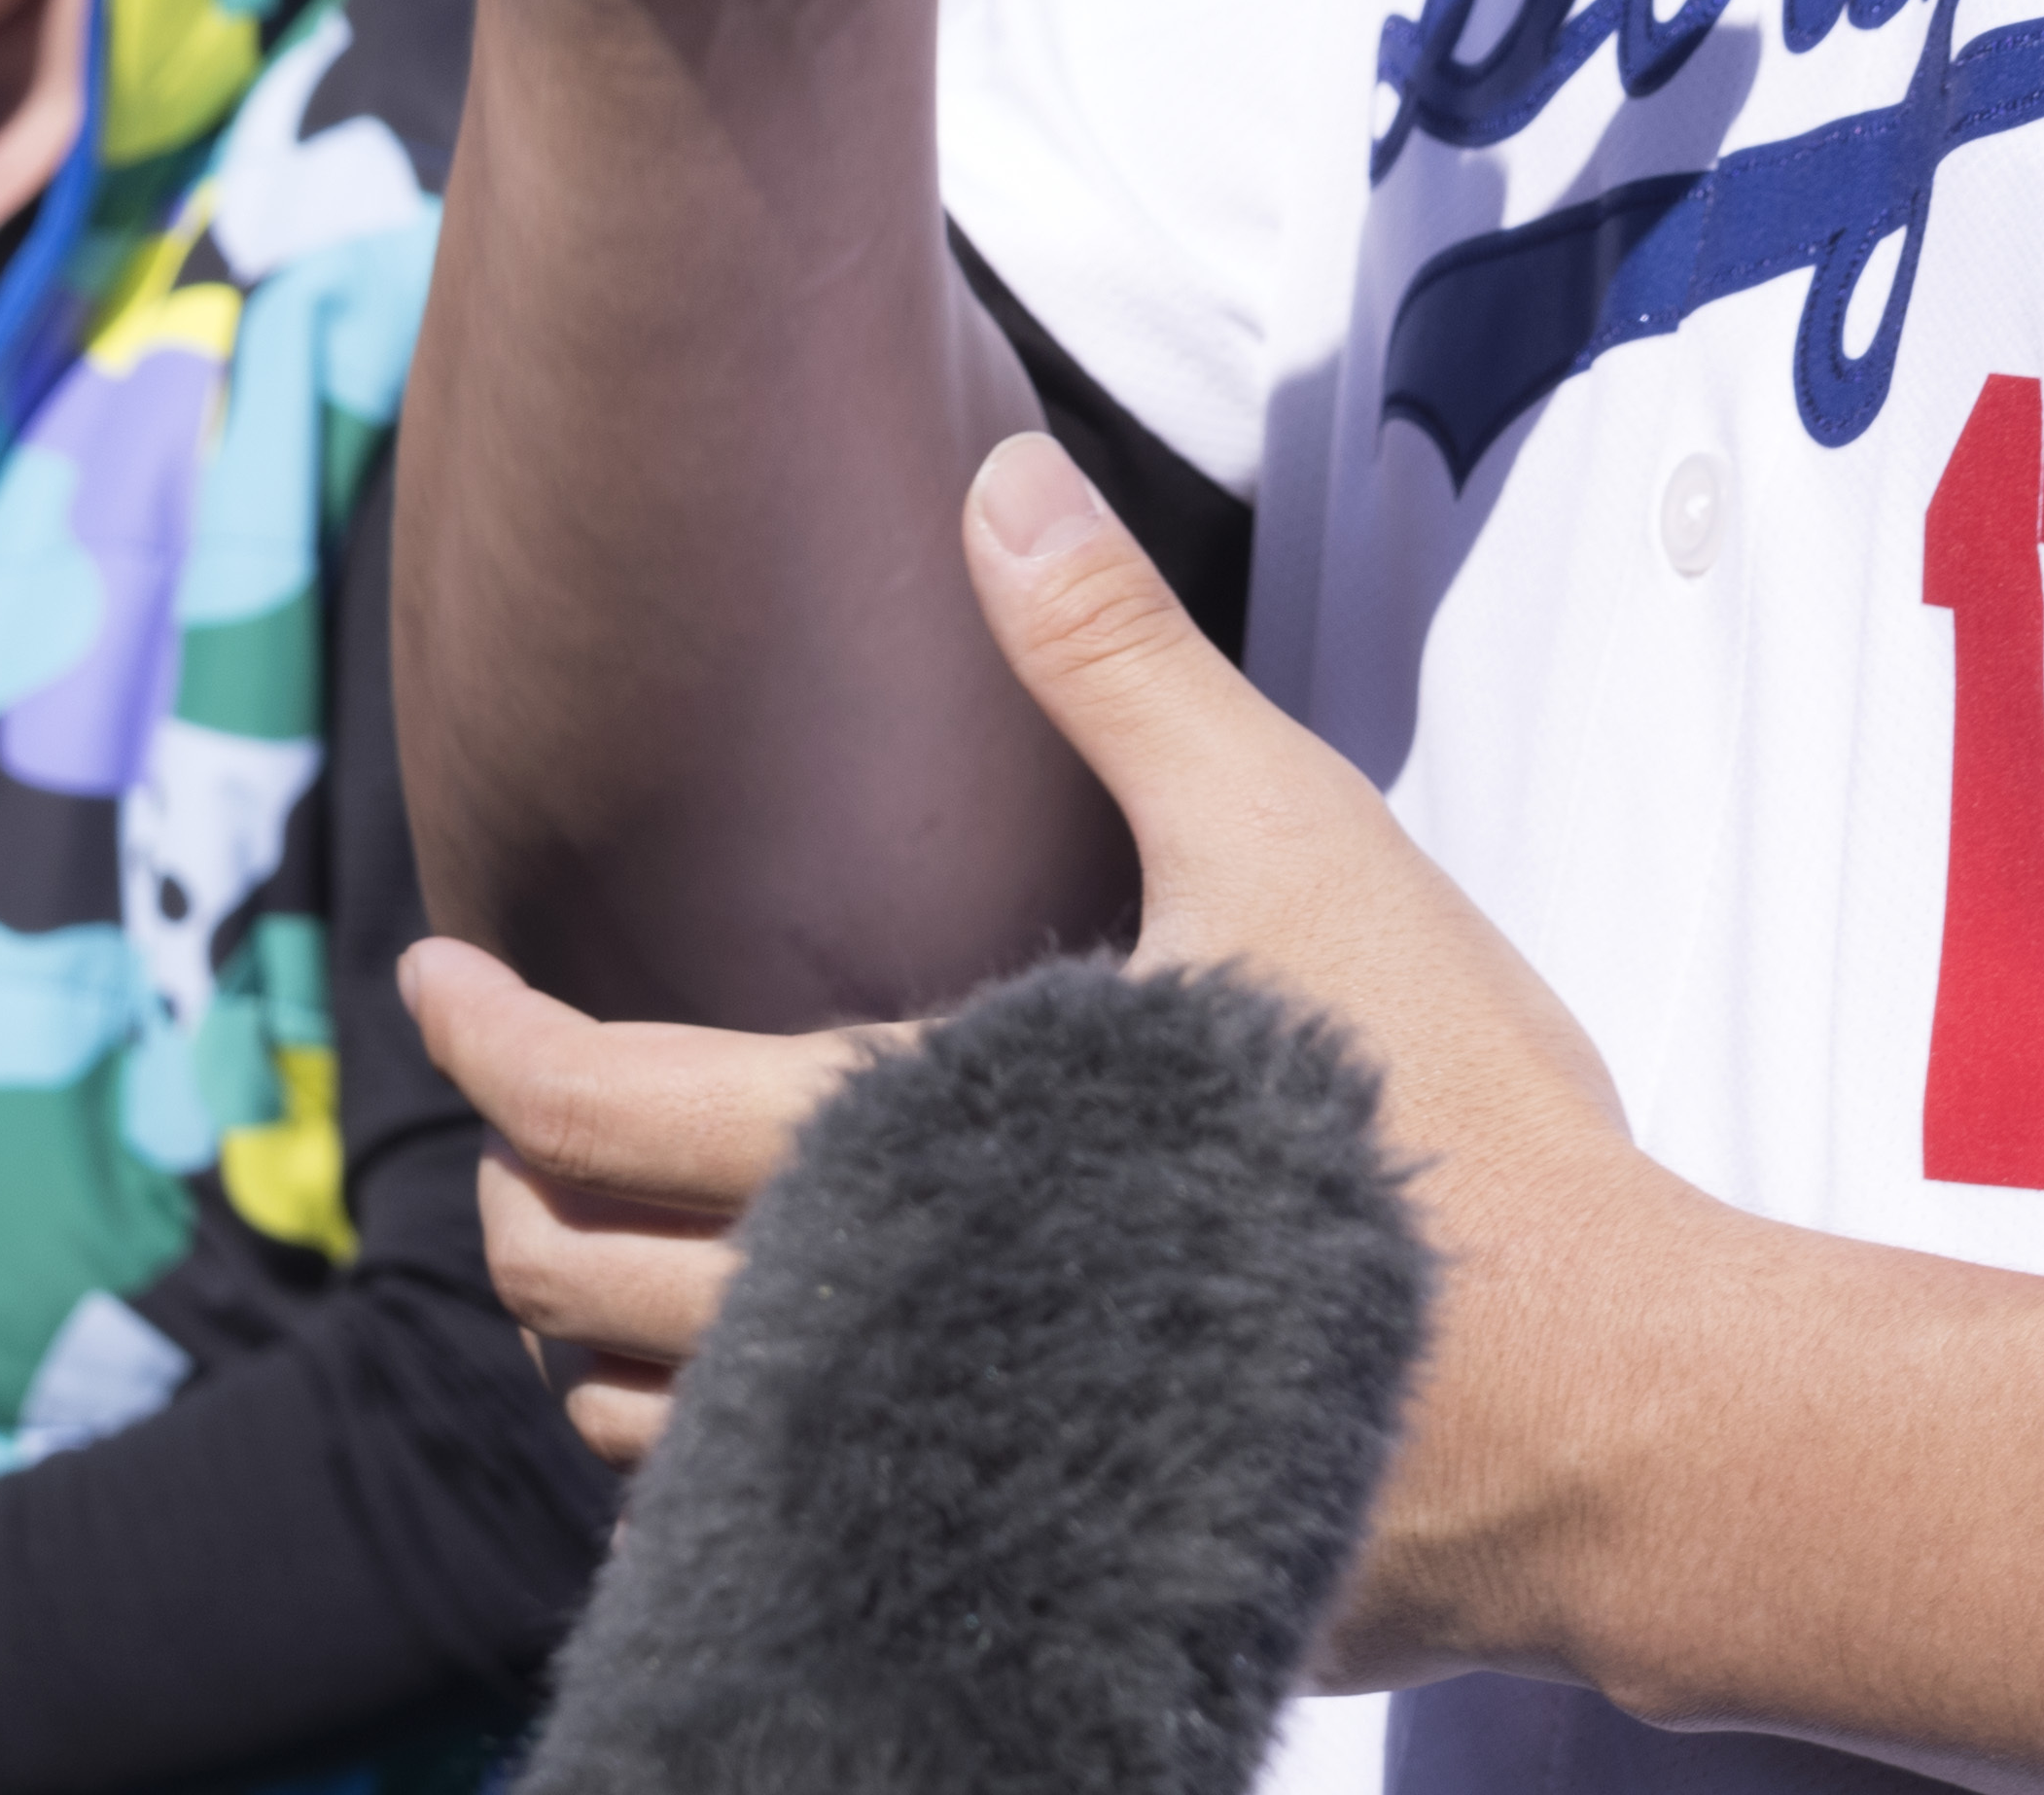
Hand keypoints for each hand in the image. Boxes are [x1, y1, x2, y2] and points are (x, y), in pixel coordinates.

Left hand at [423, 436, 1704, 1688]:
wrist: (1613, 1411)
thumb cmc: (1454, 1123)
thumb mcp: (1286, 840)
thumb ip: (1118, 665)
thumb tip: (995, 481)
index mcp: (920, 1158)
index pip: (612, 1113)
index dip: (490, 1043)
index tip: (430, 983)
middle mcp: (902, 1338)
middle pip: (591, 1308)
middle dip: (514, 1208)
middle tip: (506, 1131)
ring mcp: (967, 1476)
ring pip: (675, 1454)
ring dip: (602, 1358)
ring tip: (604, 1266)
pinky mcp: (1048, 1563)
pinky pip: (808, 1534)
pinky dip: (734, 1465)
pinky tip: (784, 1400)